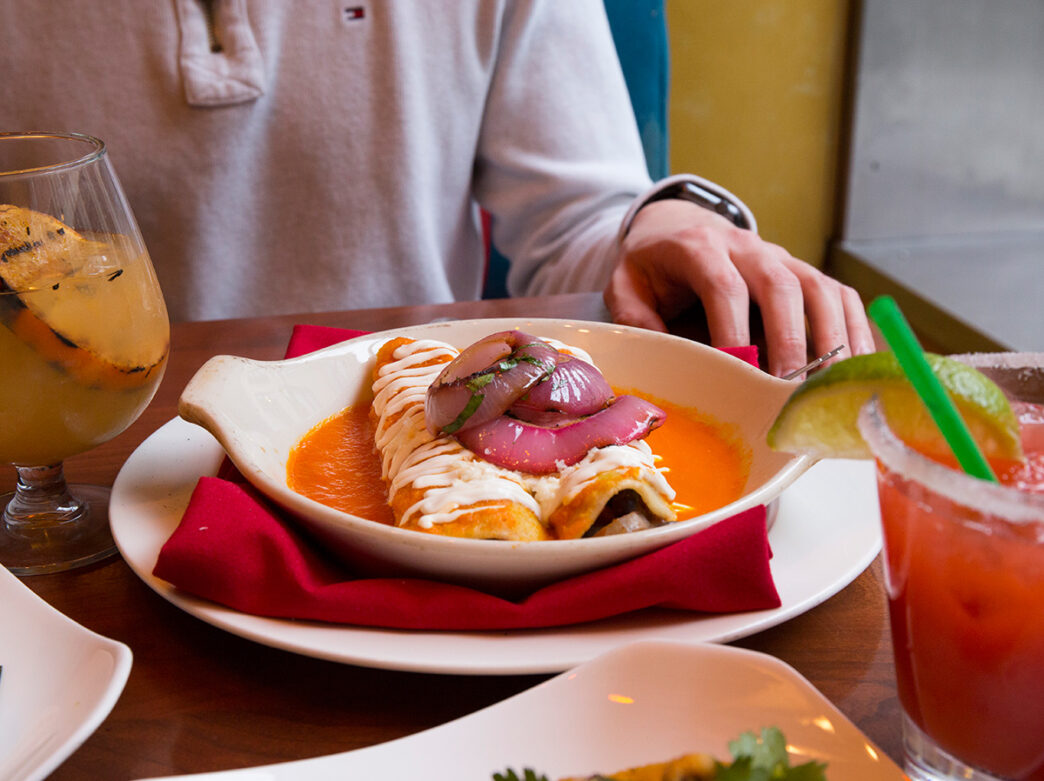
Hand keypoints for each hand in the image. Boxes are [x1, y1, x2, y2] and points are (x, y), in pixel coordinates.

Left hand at [605, 199, 874, 377]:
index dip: (733, 329)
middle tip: (791, 388)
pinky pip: (839, 295)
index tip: (739, 372)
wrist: (678, 227)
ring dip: (831, 336)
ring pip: (819, 288)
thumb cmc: (652, 266)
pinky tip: (855, 368)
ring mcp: (781, 257)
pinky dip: (853, 329)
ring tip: (832, 385)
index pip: (724, 285)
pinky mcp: (803, 272)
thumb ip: (634, 316)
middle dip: (789, 339)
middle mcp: (747, 247)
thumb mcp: (626, 285)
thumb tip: (660, 353)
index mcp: (699, 248)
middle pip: (780, 285)